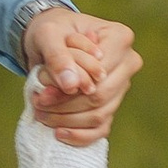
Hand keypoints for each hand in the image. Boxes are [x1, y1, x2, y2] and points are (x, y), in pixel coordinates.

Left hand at [22, 6, 141, 146]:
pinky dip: (80, 136)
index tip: (42, 90)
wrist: (52, 38)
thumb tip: (71, 85)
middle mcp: (128, 62)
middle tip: (38, 103)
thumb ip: (58, 56)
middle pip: (100, 96)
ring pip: (99, 115)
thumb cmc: (52, 31)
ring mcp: (122, 86)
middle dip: (65, 105)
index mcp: (121, 38)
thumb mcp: (48, 35)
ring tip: (41, 113)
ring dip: (67, 120)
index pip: (100, 74)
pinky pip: (102, 129)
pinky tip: (58, 132)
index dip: (71, 88)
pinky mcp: (112, 104)